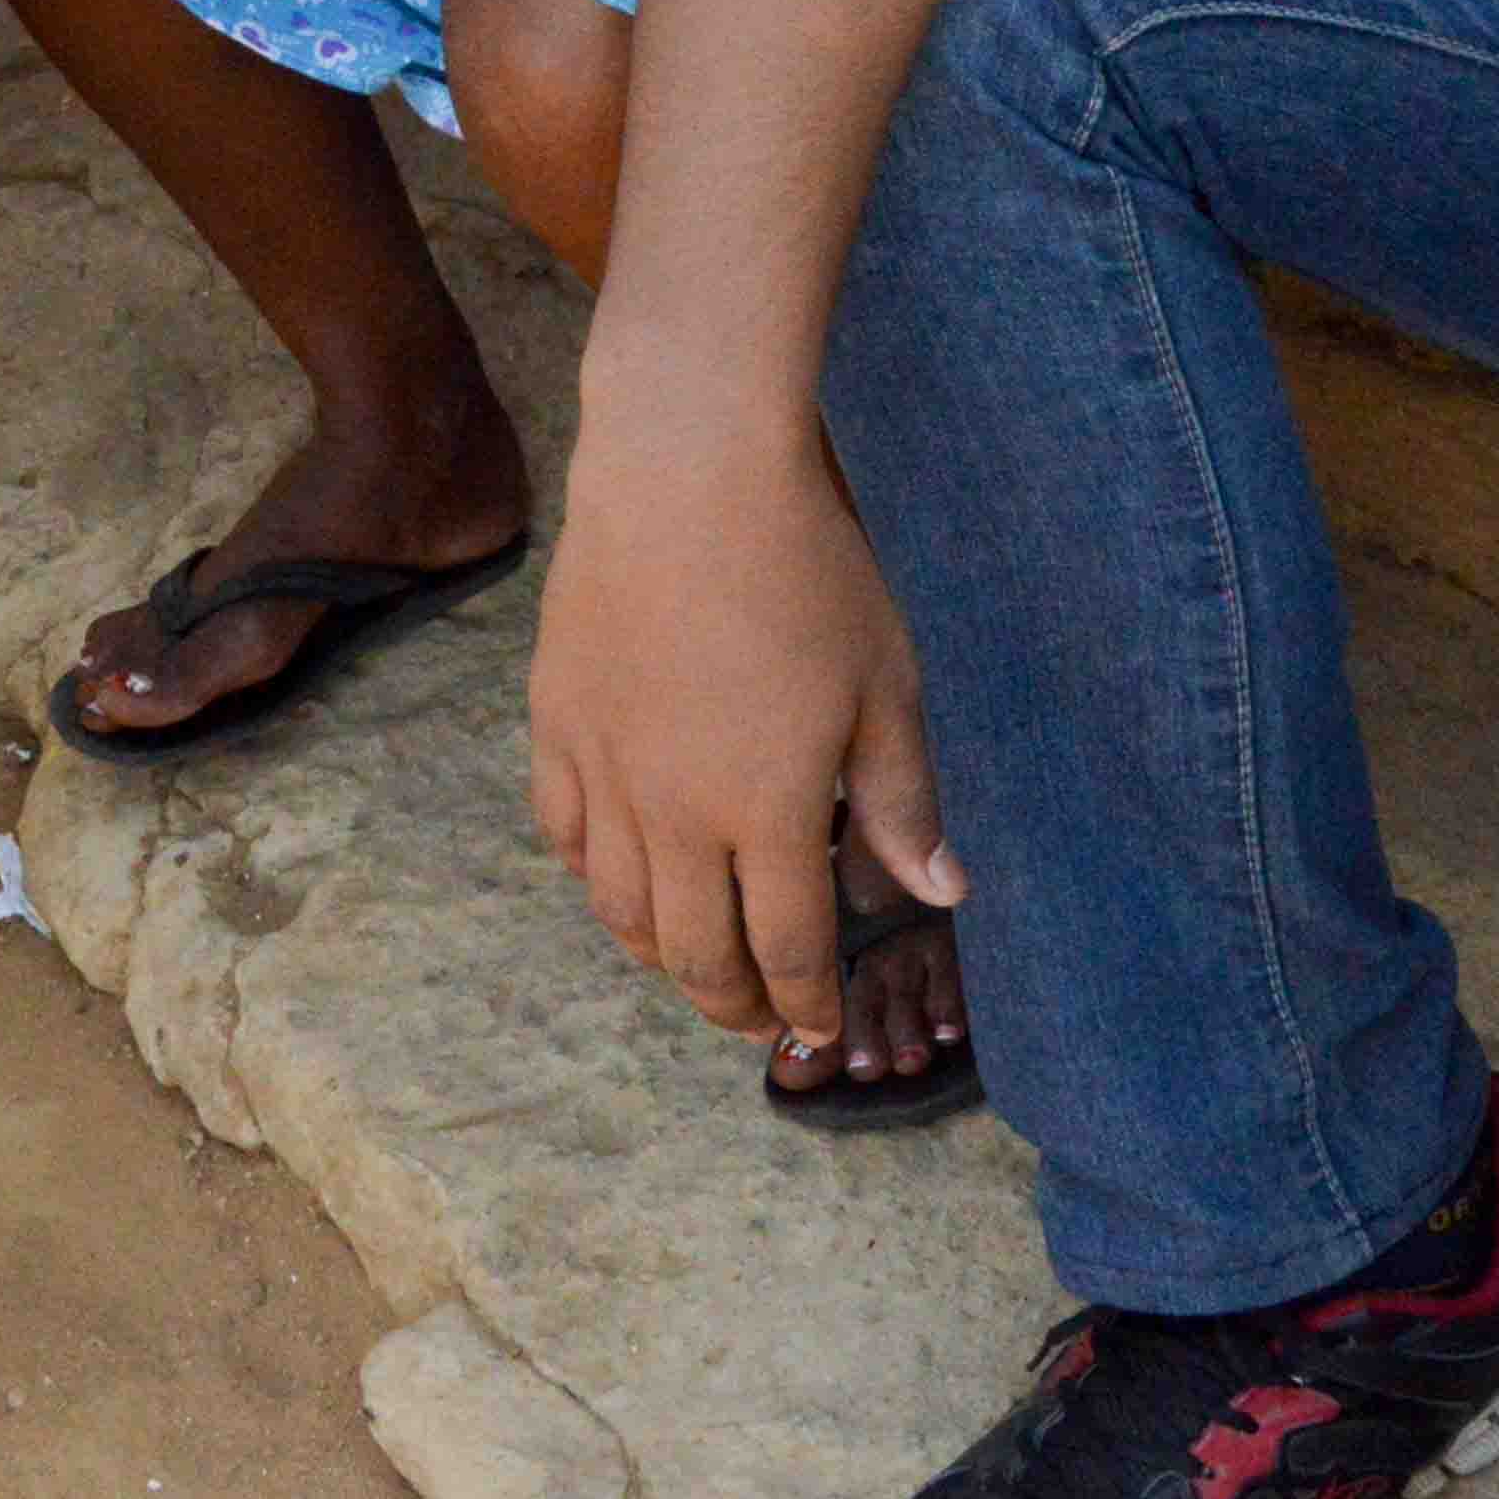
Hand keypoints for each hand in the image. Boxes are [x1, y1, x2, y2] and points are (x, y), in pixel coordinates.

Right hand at [521, 411, 956, 1060]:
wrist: (686, 473)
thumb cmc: (806, 569)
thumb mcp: (885, 684)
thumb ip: (903, 800)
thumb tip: (940, 892)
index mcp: (767, 815)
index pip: (787, 949)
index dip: (805, 1000)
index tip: (819, 1025)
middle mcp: (675, 816)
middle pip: (697, 953)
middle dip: (733, 1001)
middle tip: (760, 1014)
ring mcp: (605, 772)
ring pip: (619, 910)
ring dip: (661, 955)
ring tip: (694, 963)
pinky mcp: (558, 723)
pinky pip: (563, 834)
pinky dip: (593, 875)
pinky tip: (619, 877)